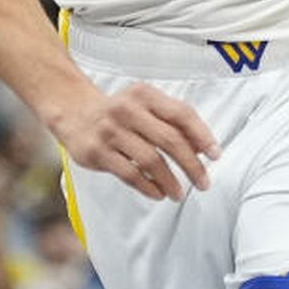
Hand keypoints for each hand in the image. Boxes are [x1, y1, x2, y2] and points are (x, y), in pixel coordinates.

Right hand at [49, 82, 218, 200]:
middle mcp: (127, 109)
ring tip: (179, 193)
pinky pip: (130, 174)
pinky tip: (158, 193)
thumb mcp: (144, 105)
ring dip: (171, 181)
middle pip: (169, 140)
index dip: (202, 135)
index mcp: (144, 95)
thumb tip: (203, 148)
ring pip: (151, 160)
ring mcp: (110, 131)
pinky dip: (149, 187)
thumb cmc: (118, 112)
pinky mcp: (97, 152)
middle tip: (203, 182)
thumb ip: (172, 121)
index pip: (181, 113)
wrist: (73, 111)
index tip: (215, 155)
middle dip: (192, 165)